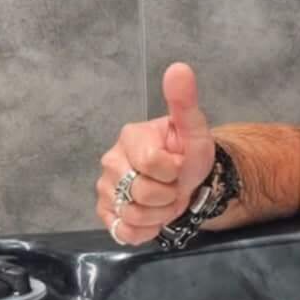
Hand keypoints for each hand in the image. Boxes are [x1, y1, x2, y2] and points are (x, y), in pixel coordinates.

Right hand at [94, 63, 215, 245]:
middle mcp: (111, 162)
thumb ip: (185, 101)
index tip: (180, 165)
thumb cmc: (188, 154)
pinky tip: (154, 217)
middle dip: (169, 195)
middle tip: (174, 186)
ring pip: (133, 214)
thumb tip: (179, 68)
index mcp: (130, 138)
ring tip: (166, 201)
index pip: (153, 163)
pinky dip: (145, 231)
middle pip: (142, 193)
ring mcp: (105, 189)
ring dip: (160, 214)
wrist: (188, 182)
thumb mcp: (194, 128)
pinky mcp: (106, 213)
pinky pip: (123, 232)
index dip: (175, 171)